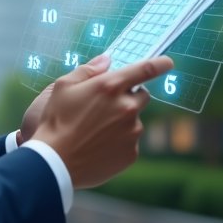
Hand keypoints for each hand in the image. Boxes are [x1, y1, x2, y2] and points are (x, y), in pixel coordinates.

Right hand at [27, 53, 173, 188]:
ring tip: (95, 131)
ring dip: (122, 121)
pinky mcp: (132, 153)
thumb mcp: (63, 86)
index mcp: (111, 86)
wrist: (54, 161)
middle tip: (106, 106)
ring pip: (134, 121)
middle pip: (142, 96)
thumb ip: (88, 70)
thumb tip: (106, 60)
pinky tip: (98, 145)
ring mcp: (132, 132)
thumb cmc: (55, 120)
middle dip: (129, 97)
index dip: (160, 63)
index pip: (145, 69)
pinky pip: (130, 141)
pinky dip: (119, 141)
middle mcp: (127, 107)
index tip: (167, 63)